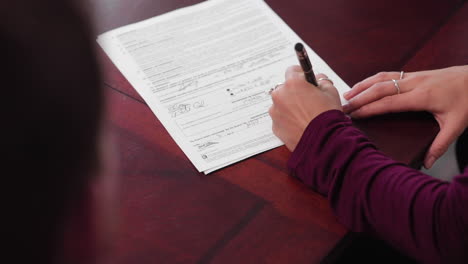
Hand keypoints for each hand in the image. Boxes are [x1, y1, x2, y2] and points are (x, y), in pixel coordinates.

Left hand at [269, 66, 341, 151]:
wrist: (324, 141)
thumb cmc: (328, 115)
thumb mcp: (331, 91)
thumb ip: (322, 81)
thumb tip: (319, 79)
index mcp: (292, 83)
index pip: (292, 70)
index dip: (300, 75)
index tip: (305, 79)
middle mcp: (279, 95)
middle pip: (284, 88)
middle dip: (294, 92)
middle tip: (307, 100)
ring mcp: (275, 112)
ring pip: (281, 104)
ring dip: (289, 106)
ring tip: (304, 115)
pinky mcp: (275, 126)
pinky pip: (280, 119)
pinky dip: (287, 120)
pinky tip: (300, 124)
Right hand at [343, 65, 467, 168]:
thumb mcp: (457, 124)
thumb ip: (440, 144)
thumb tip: (427, 163)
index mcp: (423, 97)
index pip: (389, 102)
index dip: (369, 108)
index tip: (354, 115)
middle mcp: (415, 83)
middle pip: (379, 88)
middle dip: (359, 97)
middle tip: (342, 107)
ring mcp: (414, 76)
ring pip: (382, 78)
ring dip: (362, 85)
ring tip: (347, 94)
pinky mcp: (415, 74)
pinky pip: (388, 75)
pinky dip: (373, 80)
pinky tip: (365, 85)